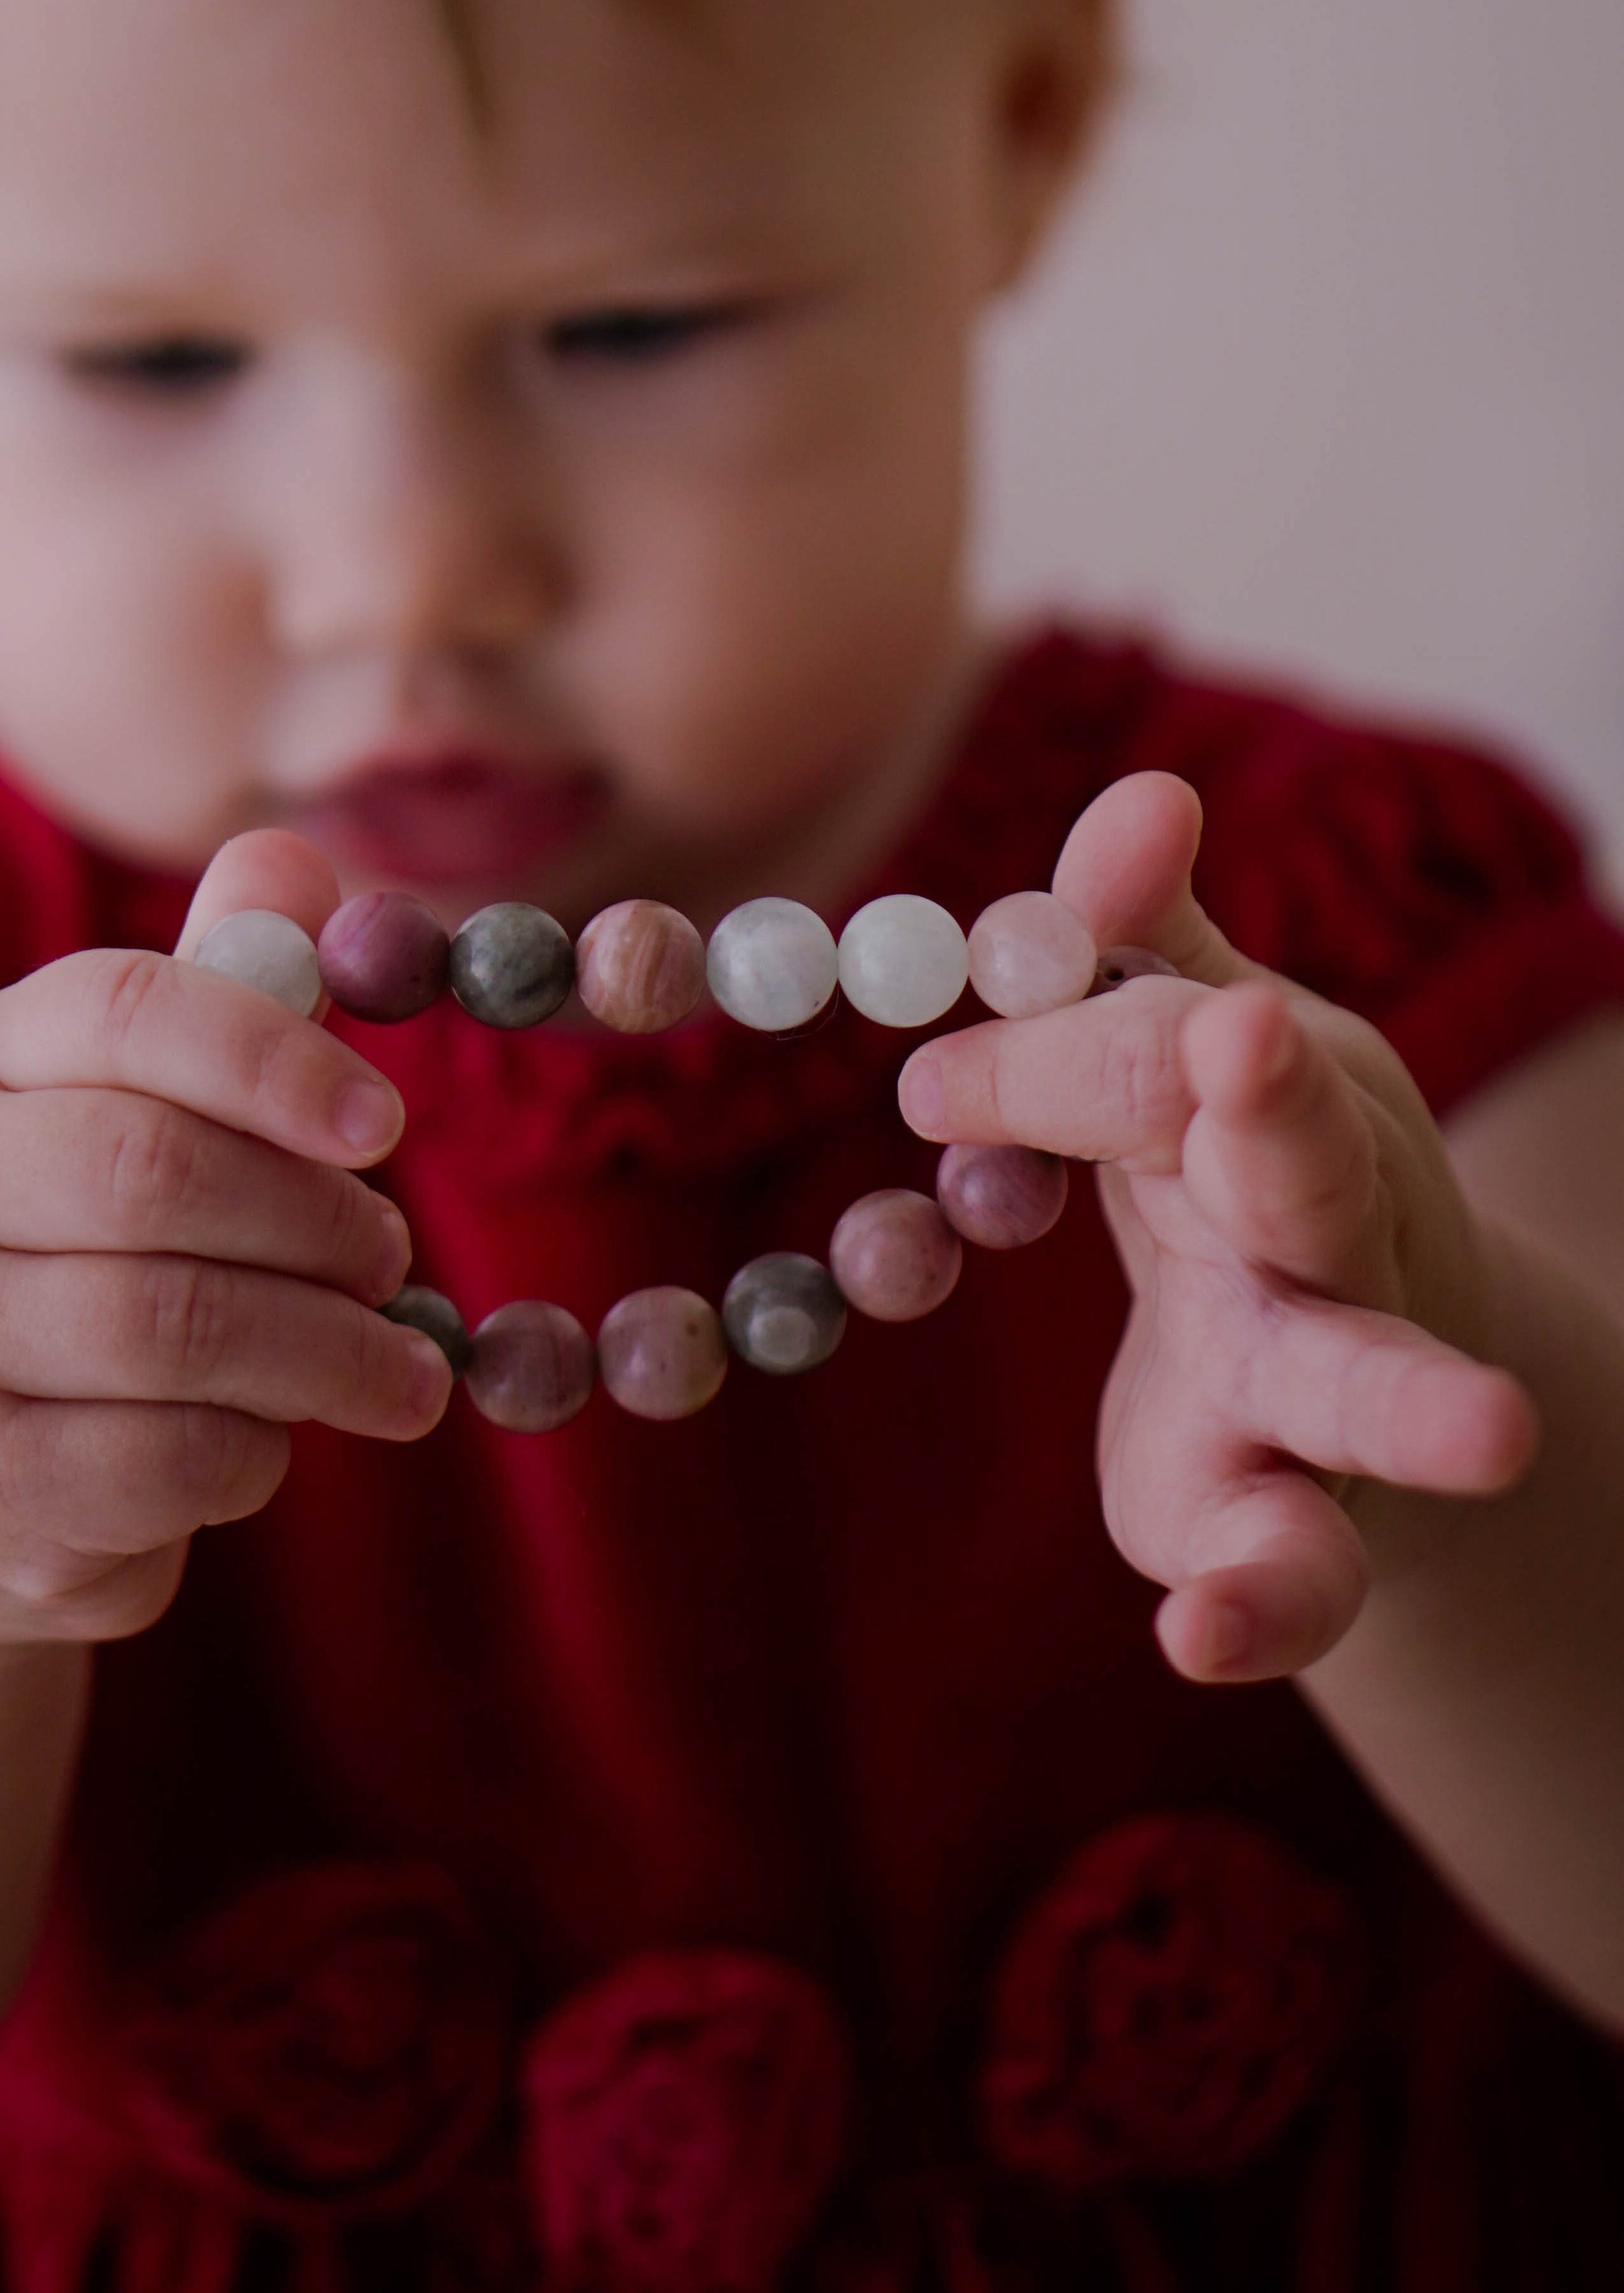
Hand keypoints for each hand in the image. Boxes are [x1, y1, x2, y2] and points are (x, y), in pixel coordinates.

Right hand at [0, 829, 447, 1648]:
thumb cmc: (62, 1251)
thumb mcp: (118, 1109)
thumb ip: (216, 992)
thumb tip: (296, 859)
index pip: (126, 1010)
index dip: (275, 1057)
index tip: (389, 1123)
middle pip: (151, 1172)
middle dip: (312, 1218)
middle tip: (394, 1254)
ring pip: (169, 1327)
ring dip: (320, 1350)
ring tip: (395, 1365)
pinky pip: (162, 1461)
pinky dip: (253, 1455)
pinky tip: (272, 1440)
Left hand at [896, 772, 1539, 1684]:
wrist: (1367, 1393)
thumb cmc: (1242, 1175)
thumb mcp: (1196, 1050)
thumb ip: (1146, 938)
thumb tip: (1143, 792)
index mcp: (1279, 1103)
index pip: (1170, 1042)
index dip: (1055, 1042)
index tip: (933, 1073)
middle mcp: (1322, 1235)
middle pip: (1306, 1165)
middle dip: (1272, 1106)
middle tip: (1244, 1043)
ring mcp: (1322, 1390)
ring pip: (1363, 1381)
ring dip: (1414, 1402)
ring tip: (1494, 1431)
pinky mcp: (1286, 1525)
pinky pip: (1299, 1571)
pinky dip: (1262, 1602)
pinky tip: (1199, 1635)